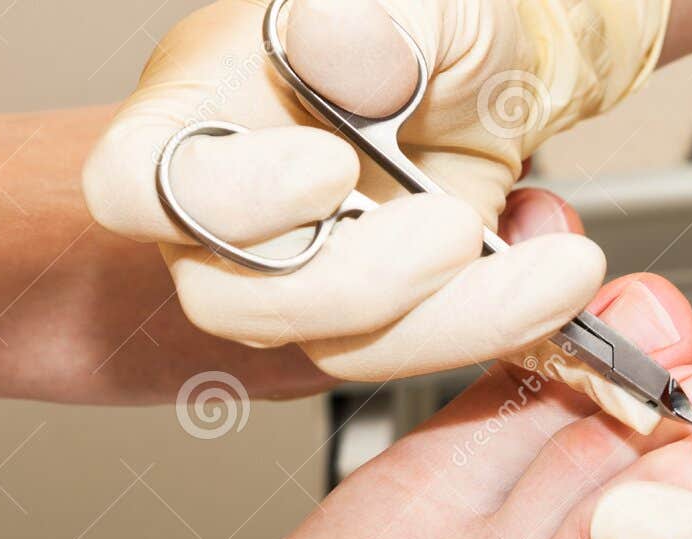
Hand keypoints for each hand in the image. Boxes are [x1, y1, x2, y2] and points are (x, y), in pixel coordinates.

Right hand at [82, 0, 669, 422]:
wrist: (507, 63)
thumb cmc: (432, 24)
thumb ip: (375, 18)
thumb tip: (336, 43)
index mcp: (198, 116)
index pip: (136, 189)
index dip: (228, 202)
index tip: (330, 168)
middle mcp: (240, 216)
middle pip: (240, 303)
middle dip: (363, 284)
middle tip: (456, 226)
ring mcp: (313, 278)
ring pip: (345, 349)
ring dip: (459, 320)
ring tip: (555, 264)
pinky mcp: (391, 319)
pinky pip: (426, 352)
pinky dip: (506, 321)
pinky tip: (553, 268)